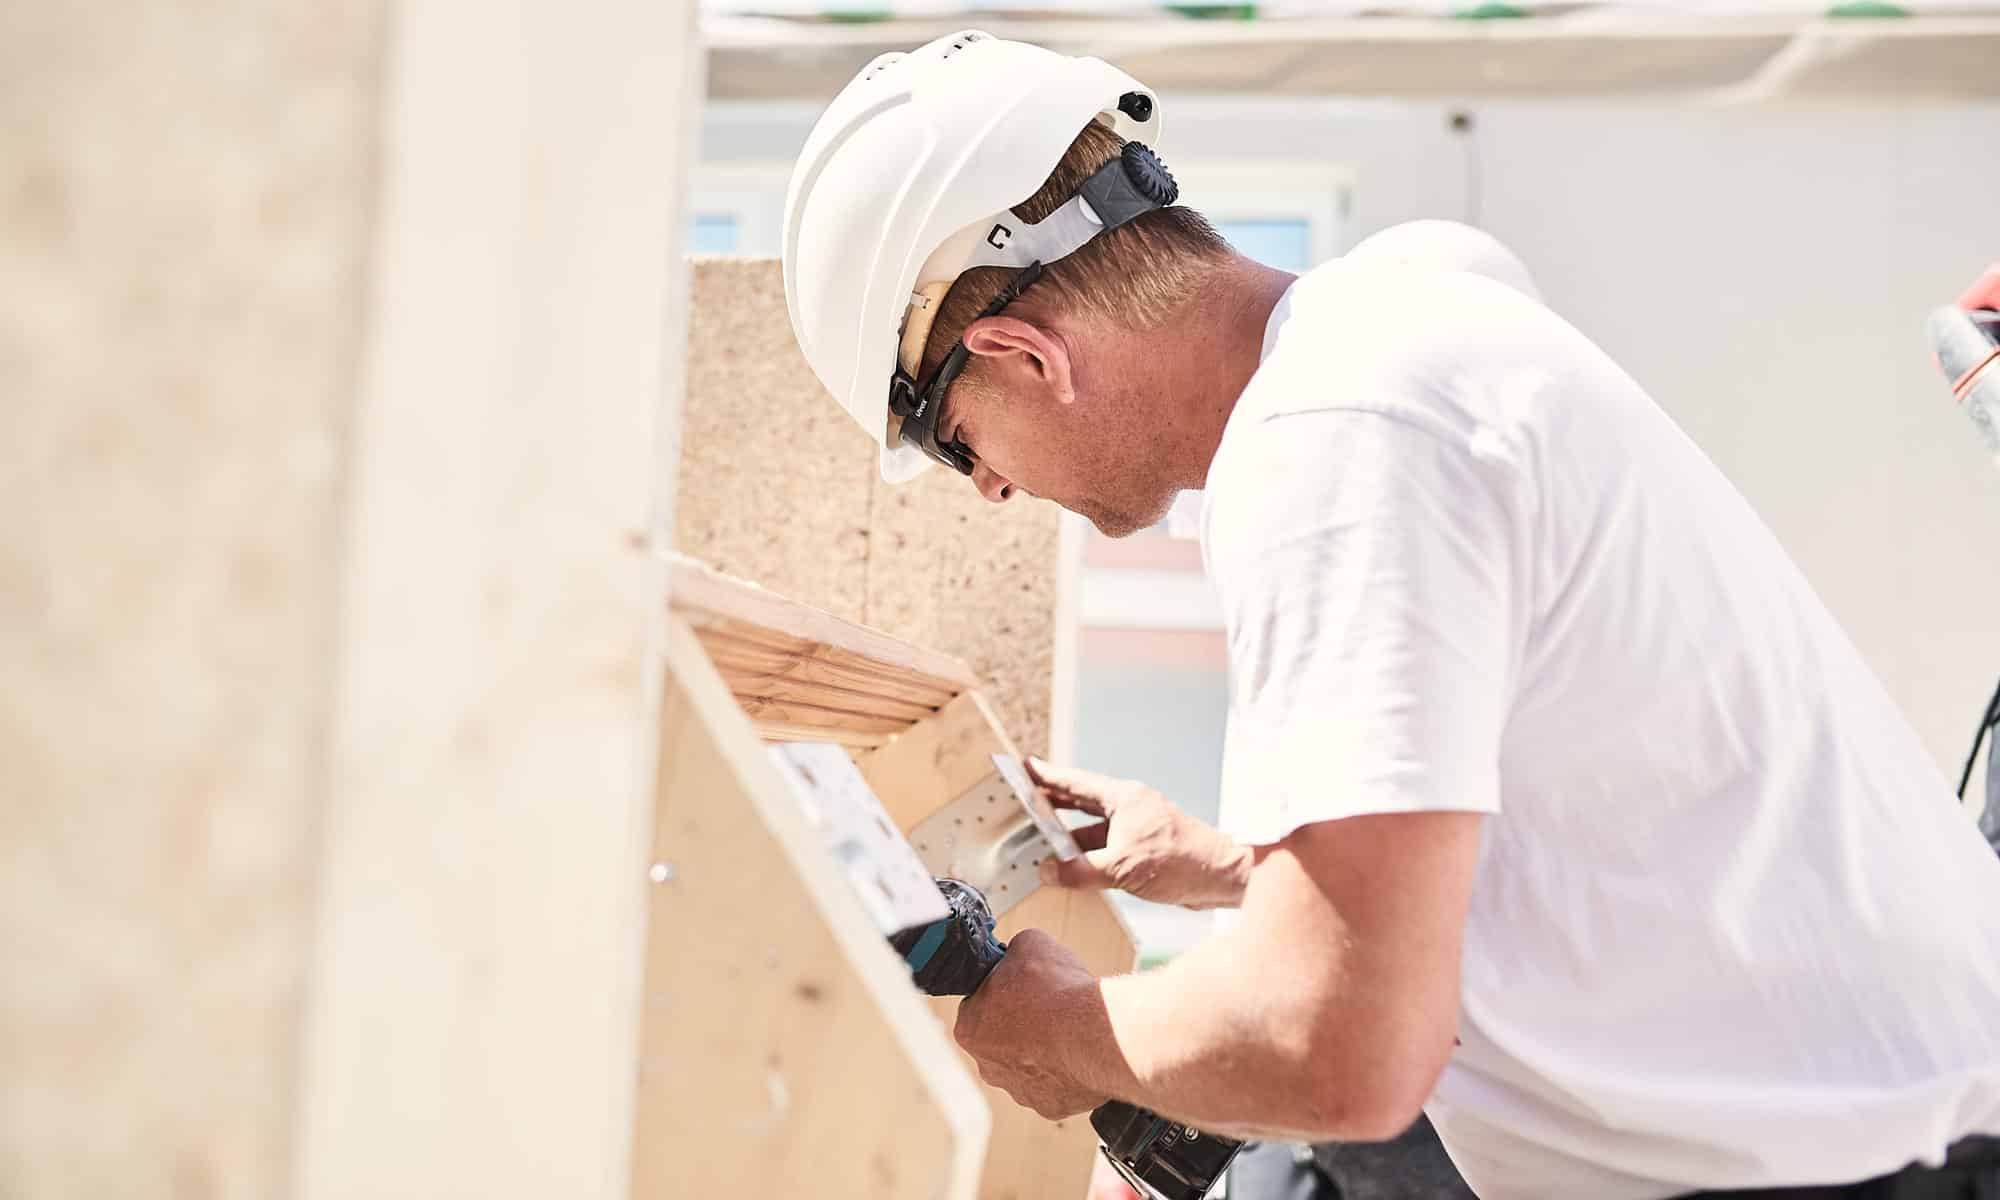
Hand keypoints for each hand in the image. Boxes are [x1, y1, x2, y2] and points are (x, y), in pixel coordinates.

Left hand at [954, 929, 1110, 1120]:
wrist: (1097, 1034)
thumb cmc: (1057, 993)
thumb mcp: (1029, 944)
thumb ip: (1014, 952)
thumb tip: (1018, 954)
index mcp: (969, 1028)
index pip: (979, 1006)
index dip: (1003, 991)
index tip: (1024, 987)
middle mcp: (987, 1067)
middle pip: (1002, 1038)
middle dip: (1022, 1023)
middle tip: (1048, 1006)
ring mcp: (1020, 1091)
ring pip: (1029, 1064)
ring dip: (1044, 1048)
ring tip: (1070, 1027)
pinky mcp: (1051, 1106)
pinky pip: (1056, 1083)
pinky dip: (1068, 1068)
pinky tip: (1081, 1048)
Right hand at [1028, 758, 1251, 909]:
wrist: (1222, 877)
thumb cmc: (1180, 861)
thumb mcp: (1123, 867)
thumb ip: (1081, 871)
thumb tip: (1048, 872)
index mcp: (1124, 798)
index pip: (1077, 783)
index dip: (1049, 775)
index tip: (1025, 766)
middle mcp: (1129, 809)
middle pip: (1082, 803)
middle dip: (1053, 804)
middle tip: (1023, 801)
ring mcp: (1137, 829)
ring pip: (1093, 830)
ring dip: (1069, 837)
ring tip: (1039, 841)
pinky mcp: (1144, 850)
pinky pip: (1106, 849)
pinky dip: (1087, 857)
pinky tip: (1071, 868)